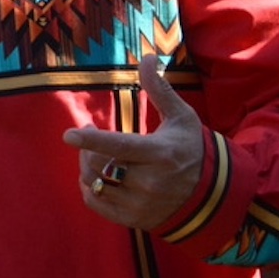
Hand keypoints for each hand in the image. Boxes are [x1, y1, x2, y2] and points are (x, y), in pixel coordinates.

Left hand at [63, 55, 204, 230]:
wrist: (209, 195)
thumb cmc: (191, 148)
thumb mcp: (181, 117)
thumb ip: (159, 89)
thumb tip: (147, 57)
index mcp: (159, 153)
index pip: (118, 147)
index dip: (91, 141)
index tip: (69, 135)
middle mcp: (148, 182)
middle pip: (100, 165)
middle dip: (86, 148)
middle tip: (86, 135)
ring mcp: (140, 204)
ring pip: (96, 184)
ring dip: (86, 166)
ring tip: (92, 154)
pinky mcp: (134, 219)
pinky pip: (98, 204)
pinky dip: (89, 189)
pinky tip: (93, 177)